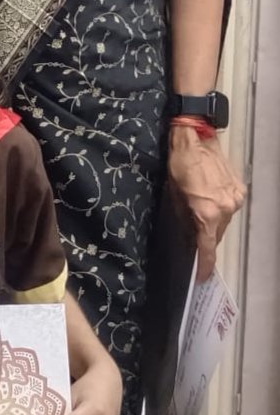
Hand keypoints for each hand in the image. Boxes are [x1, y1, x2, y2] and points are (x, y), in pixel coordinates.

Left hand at [167, 125, 246, 280]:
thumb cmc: (179, 164)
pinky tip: (210, 201)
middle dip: (206, 240)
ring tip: (200, 218)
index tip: (202, 276)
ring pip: (224, 221)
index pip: (207, 246)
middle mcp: (226, 209)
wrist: (197, 137)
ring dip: (213, 223)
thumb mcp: (174, 193)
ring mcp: (236, 199)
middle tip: (195, 242)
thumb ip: (183, 217)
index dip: (205, 263)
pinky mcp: (240, 190)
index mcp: (207, 212)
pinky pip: (230, 207)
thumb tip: (188, 234)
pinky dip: (220, 209)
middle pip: (217, 234)